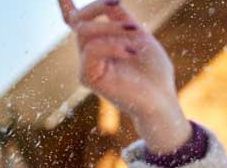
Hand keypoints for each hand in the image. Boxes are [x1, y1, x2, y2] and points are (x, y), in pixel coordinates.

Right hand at [59, 0, 190, 152]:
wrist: (161, 99)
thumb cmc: (154, 71)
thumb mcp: (138, 35)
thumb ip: (120, 18)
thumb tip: (108, 1)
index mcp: (100, 42)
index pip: (76, 22)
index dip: (65, 6)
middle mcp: (89, 53)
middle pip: (81, 21)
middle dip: (102, 11)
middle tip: (133, 23)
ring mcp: (86, 65)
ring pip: (85, 32)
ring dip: (113, 28)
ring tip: (137, 36)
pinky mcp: (88, 77)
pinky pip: (91, 50)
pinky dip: (113, 46)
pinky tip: (131, 52)